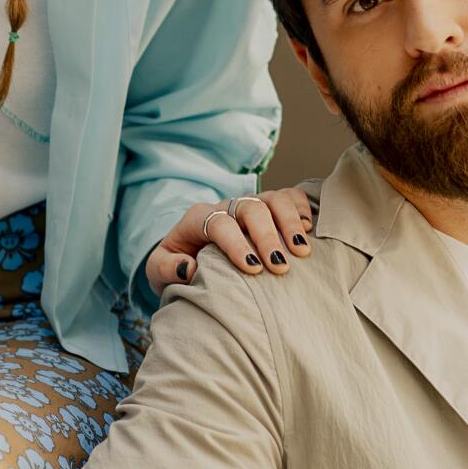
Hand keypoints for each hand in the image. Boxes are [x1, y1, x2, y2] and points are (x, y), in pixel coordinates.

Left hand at [145, 186, 314, 299]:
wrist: (187, 255)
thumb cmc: (176, 264)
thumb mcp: (157, 271)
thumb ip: (166, 269)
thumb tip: (188, 267)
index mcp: (197, 218)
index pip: (219, 223)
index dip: (237, 243)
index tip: (253, 268)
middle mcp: (226, 206)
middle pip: (251, 208)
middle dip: (268, 236)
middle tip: (281, 267)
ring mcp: (249, 205)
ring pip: (274, 199)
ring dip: (291, 222)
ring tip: (302, 250)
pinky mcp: (268, 208)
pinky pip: (290, 197)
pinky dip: (302, 209)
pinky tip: (310, 231)